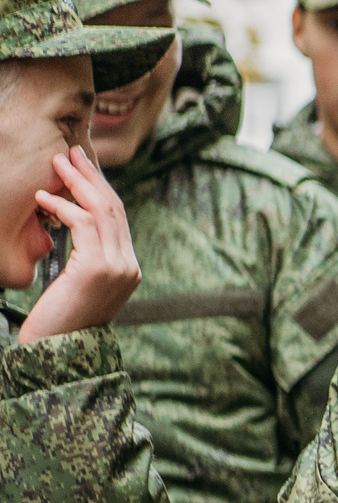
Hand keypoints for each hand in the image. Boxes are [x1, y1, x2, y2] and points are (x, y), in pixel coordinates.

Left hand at [20, 148, 139, 341]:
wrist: (59, 351)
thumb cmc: (59, 321)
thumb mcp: (77, 285)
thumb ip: (85, 258)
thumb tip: (72, 225)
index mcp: (127, 269)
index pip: (118, 219)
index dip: (99, 188)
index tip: (81, 167)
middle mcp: (128, 266)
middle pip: (114, 208)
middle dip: (91, 176)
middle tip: (71, 152)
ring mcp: (117, 267)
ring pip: (102, 211)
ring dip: (77, 183)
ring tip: (57, 164)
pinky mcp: (98, 268)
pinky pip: (82, 225)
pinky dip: (63, 207)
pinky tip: (43, 199)